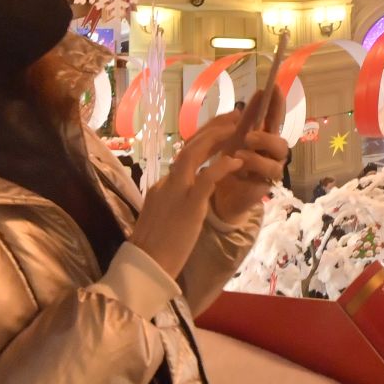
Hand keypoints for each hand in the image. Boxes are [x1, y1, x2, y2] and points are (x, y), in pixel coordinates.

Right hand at [129, 121, 244, 279]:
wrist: (147, 267)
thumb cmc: (155, 249)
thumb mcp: (162, 217)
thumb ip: (171, 200)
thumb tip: (182, 192)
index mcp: (162, 186)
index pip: (184, 155)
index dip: (204, 140)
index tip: (220, 130)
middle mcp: (168, 183)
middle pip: (188, 146)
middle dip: (212, 128)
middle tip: (234, 116)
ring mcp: (177, 192)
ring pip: (193, 153)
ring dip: (215, 137)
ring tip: (237, 127)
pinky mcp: (189, 205)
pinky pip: (207, 178)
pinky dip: (222, 166)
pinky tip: (237, 162)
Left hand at [208, 86, 290, 223]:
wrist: (218, 192)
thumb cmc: (229, 161)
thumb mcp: (234, 136)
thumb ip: (248, 117)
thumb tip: (260, 92)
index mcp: (265, 138)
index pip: (275, 119)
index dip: (277, 104)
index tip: (275, 87)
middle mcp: (271, 154)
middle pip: (281, 143)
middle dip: (266, 137)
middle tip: (248, 136)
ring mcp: (270, 170)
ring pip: (277, 161)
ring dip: (257, 156)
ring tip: (239, 154)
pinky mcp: (265, 187)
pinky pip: (266, 176)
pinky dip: (252, 169)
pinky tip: (238, 167)